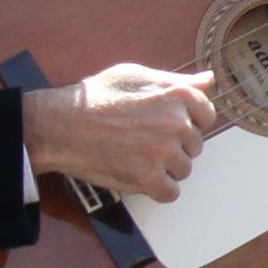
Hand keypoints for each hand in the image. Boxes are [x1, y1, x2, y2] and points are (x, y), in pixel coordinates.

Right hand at [22, 60, 214, 202]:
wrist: (59, 125)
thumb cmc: (94, 98)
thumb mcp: (136, 75)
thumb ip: (176, 81)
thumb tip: (208, 81)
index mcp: (178, 96)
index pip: (206, 116)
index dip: (186, 122)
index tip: (165, 125)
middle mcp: (177, 124)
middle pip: (194, 145)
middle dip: (174, 145)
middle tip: (143, 141)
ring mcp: (165, 153)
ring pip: (183, 169)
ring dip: (164, 168)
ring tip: (136, 156)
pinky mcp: (149, 179)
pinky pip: (170, 192)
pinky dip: (156, 189)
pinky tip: (138, 176)